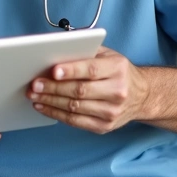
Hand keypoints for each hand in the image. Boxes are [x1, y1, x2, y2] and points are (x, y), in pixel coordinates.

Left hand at [28, 46, 150, 133]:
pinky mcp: (105, 126)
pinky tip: (43, 107)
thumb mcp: (108, 55)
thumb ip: (86, 51)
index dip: (71, 71)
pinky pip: (76, 122)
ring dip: (50, 102)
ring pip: (75, 108)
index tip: (53, 71)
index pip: (90, 70)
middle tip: (34, 85)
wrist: (143, 96)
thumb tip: (56, 51)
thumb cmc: (118, 72)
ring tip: (33, 96)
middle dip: (53, 88)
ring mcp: (112, 111)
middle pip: (79, 91)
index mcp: (117, 69)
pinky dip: (56, 114)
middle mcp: (117, 91)